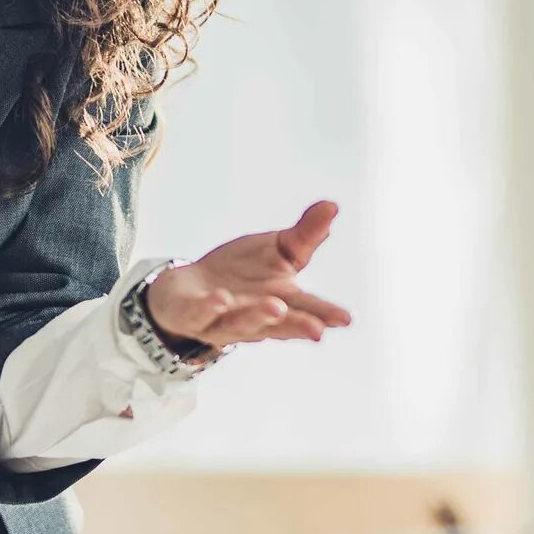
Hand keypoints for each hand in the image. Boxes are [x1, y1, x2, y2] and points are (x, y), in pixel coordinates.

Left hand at [143, 200, 352, 349]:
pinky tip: (219, 298)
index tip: (344, 319)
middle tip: (316, 328)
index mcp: (282, 302)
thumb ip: (305, 234)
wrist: (189, 288)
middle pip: (278, 325)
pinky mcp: (193, 314)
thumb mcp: (277, 249)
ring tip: (273, 306)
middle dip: (296, 325)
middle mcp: (256, 318)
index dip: (325, 314)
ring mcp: (224, 320)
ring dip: (257, 316)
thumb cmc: (241, 272)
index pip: (307, 309)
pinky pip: (201, 313)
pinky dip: (210, 307)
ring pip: (241, 323)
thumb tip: (333, 206)